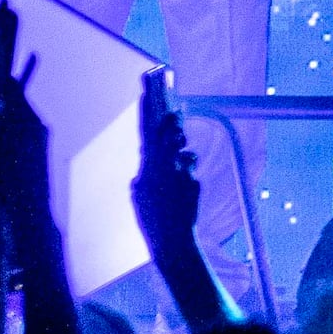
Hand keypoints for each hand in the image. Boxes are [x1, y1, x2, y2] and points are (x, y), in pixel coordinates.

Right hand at [132, 70, 203, 252]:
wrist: (170, 239)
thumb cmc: (153, 217)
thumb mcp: (140, 192)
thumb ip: (145, 173)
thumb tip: (151, 159)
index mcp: (145, 169)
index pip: (144, 134)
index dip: (146, 112)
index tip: (146, 93)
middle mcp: (160, 169)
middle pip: (163, 134)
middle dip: (166, 115)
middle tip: (170, 99)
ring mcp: (176, 174)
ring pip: (179, 147)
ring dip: (177, 136)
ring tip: (175, 122)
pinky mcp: (191, 181)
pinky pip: (190, 167)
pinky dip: (187, 167)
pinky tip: (185, 176)